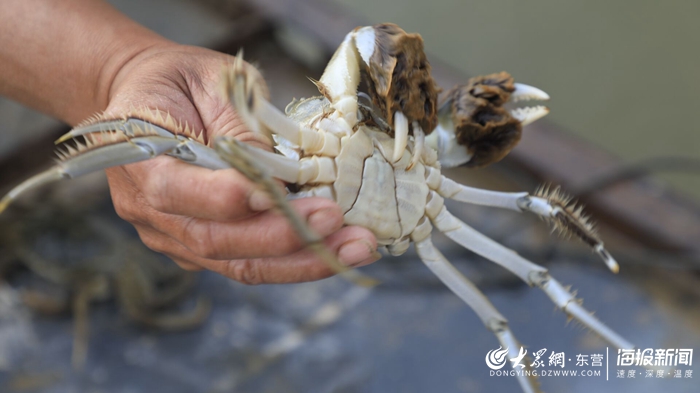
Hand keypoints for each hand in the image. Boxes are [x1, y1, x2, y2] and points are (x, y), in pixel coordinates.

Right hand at [103, 44, 378, 283]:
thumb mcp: (209, 82)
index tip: (280, 192)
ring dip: (302, 261)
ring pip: (239, 264)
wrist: (148, 97)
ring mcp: (174, 237)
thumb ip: (237, 127)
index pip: (177, 191)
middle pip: (216, 241)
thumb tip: (279, 174)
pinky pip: (249, 264)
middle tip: (337, 222)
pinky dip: (296, 262)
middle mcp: (150, 212)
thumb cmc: (179, 82)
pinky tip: (339, 250)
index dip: (228, 198)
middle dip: (283, 236)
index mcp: (138, 161)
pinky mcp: (200, 249)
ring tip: (357, 247)